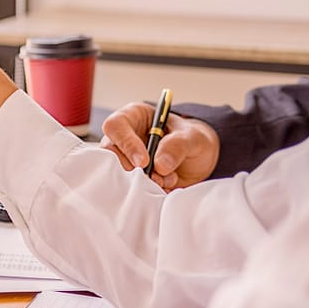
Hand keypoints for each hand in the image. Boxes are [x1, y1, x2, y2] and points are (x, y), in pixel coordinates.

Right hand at [100, 102, 220, 189]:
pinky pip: (127, 186)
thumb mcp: (193, 137)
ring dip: (141, 181)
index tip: (144, 161)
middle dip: (132, 169)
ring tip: (165, 180)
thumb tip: (160, 164)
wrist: (199, 160)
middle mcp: (123, 137)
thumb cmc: (192, 139)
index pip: (115, 126)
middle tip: (155, 177)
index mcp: (133, 117)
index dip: (126, 144)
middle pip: (110, 152)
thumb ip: (178, 145)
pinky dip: (146, 190)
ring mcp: (124, 158)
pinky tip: (164, 185)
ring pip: (117, 172)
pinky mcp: (129, 177)